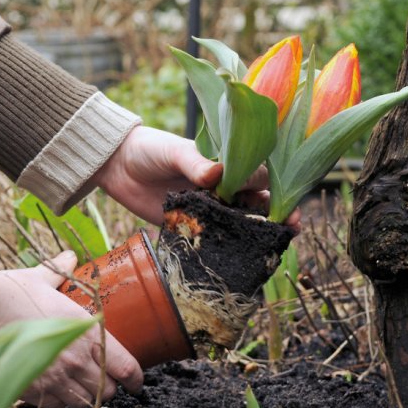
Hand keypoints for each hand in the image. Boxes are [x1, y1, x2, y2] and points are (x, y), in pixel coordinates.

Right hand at [0, 251, 142, 407]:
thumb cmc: (14, 292)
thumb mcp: (44, 279)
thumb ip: (61, 272)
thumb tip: (69, 257)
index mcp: (89, 333)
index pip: (126, 367)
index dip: (135, 379)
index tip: (136, 382)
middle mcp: (77, 359)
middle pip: (108, 391)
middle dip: (106, 386)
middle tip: (101, 378)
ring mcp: (56, 378)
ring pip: (84, 402)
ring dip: (84, 395)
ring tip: (77, 383)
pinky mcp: (35, 390)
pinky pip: (58, 406)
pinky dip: (60, 401)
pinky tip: (55, 387)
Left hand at [93, 126, 299, 228]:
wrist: (116, 166)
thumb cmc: (149, 149)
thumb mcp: (173, 151)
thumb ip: (194, 162)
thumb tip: (216, 173)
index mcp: (224, 162)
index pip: (257, 173)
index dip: (275, 187)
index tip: (287, 202)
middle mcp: (221, 186)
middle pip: (257, 201)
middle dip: (277, 214)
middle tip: (291, 227)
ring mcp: (207, 208)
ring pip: (240, 222)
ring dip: (257, 234)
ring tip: (273, 246)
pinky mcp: (190, 225)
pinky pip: (213, 238)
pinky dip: (227, 247)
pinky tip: (240, 258)